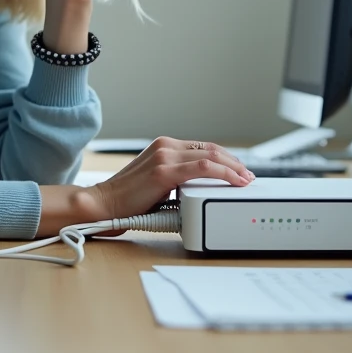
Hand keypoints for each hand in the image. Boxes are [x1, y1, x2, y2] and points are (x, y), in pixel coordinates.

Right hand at [83, 137, 254, 225]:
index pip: (203, 148)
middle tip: (248, 176)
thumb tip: (201, 188)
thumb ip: (177, 179)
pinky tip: (234, 181)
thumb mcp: (157, 184)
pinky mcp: (164, 171)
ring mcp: (164, 156)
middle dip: (234, 162)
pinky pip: (203, 168)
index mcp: (163, 146)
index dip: (225, 158)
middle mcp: (165, 146)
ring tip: (245, 180)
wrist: (103, 206)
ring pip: (210, 156)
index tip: (238, 170)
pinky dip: (224, 173)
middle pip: (211, 149)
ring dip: (233, 168)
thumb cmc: (128, 201)